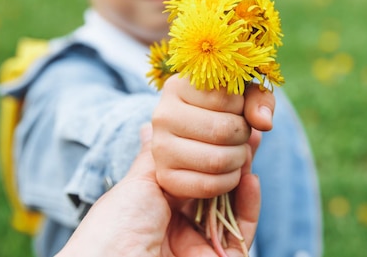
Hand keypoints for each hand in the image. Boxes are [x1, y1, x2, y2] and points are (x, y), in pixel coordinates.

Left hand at [55, 125, 260, 256]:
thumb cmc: (114, 230)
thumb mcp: (136, 186)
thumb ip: (155, 157)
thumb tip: (150, 126)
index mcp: (159, 207)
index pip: (194, 172)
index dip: (209, 147)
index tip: (224, 123)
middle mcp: (182, 224)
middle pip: (217, 186)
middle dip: (233, 156)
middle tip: (248, 130)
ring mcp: (201, 243)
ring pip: (234, 205)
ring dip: (245, 173)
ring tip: (252, 144)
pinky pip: (242, 232)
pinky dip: (250, 205)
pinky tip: (251, 179)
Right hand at [151, 74, 273, 198]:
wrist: (198, 141)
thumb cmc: (223, 113)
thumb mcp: (244, 97)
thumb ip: (259, 100)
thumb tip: (263, 122)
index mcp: (178, 86)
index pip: (225, 98)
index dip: (241, 107)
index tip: (235, 109)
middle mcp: (163, 115)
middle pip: (223, 130)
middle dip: (243, 136)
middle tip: (239, 135)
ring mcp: (161, 147)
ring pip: (218, 160)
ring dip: (239, 159)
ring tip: (235, 151)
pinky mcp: (166, 177)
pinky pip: (210, 185)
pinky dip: (229, 181)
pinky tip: (228, 171)